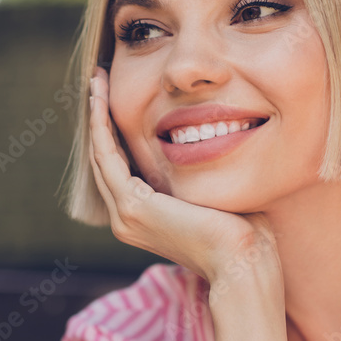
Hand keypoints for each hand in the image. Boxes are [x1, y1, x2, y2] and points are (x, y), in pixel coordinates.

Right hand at [87, 65, 281, 291]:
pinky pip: (107, 156)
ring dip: (96, 115)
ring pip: (100, 154)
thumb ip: (200, 173)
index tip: (118, 97)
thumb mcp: (213, 194)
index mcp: (144, 219)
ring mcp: (125, 215)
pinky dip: (101, 126)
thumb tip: (212, 142)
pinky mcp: (132, 206)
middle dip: (101, 117)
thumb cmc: (244, 231)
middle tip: (99, 80)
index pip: (121, 167)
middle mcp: (127, 219)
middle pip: (104, 158)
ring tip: (97, 80)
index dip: (116, 130)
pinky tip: (100, 98)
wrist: (243, 260)